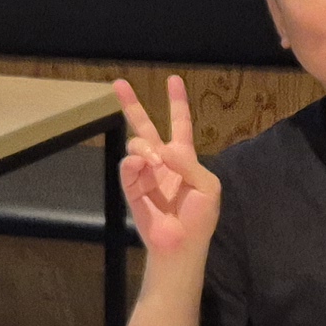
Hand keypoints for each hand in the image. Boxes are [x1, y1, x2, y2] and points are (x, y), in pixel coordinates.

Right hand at [112, 75, 222, 264]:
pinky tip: (141, 164)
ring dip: (143, 147)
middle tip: (118, 84)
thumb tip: (162, 148)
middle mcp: (162, 162)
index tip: (173, 80)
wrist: (182, 245)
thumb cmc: (199, 218)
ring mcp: (145, 174)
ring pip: (136, 146)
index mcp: (184, 159)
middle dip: (132, 106)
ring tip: (152, 158)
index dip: (177, 103)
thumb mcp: (207, 186)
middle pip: (145, 127)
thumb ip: (188, 163)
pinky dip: (133, 163)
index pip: (180, 124)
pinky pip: (128, 168)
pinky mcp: (132, 189)